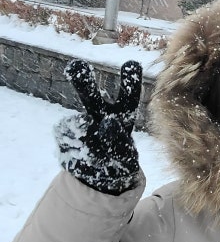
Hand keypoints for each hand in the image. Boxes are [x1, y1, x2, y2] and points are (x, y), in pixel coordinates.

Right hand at [55, 59, 142, 194]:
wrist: (98, 178)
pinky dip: (72, 147)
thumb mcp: (125, 156)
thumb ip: (119, 141)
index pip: (128, 98)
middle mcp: (100, 115)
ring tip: (93, 151)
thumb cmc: (118, 162)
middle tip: (75, 65)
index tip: (132, 63)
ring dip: (82, 138)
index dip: (130, 81)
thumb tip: (107, 123)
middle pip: (91, 96)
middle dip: (83, 82)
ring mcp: (80, 123)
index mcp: (122, 117)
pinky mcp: (64, 134)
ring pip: (75, 125)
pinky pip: (64, 138)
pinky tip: (80, 154)